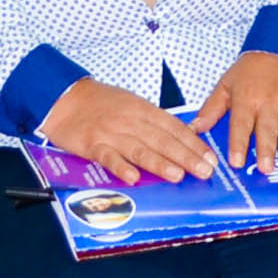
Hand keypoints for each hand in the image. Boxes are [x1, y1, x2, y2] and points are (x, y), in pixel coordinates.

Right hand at [37, 79, 216, 183]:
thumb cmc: (103, 104)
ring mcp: (112, 133)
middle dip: (186, 157)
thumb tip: (184, 137)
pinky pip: (108, 157)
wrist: (66, 99)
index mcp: (145, 110)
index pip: (175, 128)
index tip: (210, 158)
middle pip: (162, 140)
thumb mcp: (134, 105)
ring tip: (177, 175)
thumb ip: (156, 122)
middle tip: (204, 171)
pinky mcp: (93, 144)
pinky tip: (133, 178)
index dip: (194, 144)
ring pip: (139, 149)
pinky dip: (121, 167)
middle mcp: (132, 121)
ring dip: (159, 163)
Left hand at [193, 51, 277, 170]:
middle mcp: (268, 102)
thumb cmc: (250, 70)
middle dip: (267, 150)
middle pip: (267, 129)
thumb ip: (211, 108)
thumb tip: (195, 128)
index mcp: (246, 98)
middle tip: (266, 169)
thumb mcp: (226, 84)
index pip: (241, 124)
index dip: (238, 144)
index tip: (236, 162)